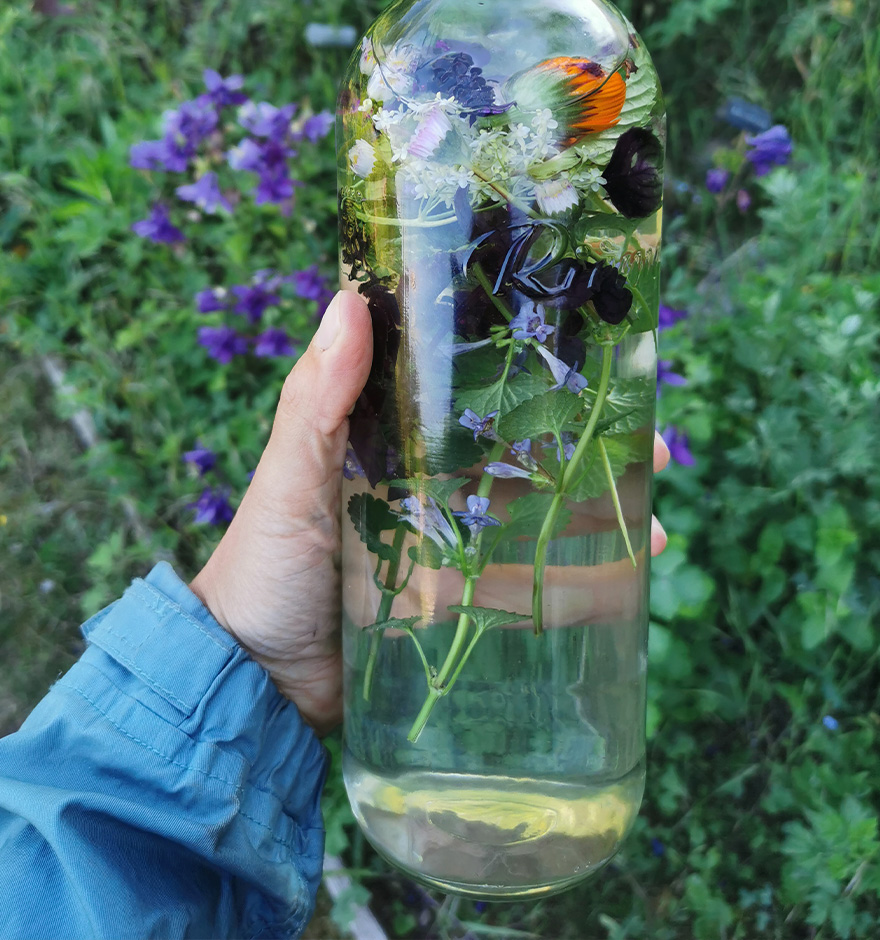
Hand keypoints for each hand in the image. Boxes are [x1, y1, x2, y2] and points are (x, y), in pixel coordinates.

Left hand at [191, 290, 669, 734]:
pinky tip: (628, 589)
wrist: (251, 678)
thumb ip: (318, 399)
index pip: (473, 399)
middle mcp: (426, 491)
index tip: (594, 362)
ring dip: (599, 523)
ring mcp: (445, 551)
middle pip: (522, 461)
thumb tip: (349, 301)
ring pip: (536, 526)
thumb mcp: (289, 479)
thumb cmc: (259, 568)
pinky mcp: (454, 610)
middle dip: (589, 454)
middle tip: (654, 452)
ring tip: (659, 529)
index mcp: (391, 446)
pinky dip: (576, 593)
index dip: (534, 379)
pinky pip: (525, 596)